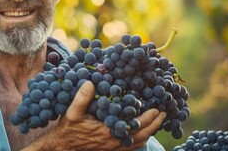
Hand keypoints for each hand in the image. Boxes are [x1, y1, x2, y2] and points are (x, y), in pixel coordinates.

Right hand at [25, 81, 165, 150]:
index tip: (158, 108)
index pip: (135, 126)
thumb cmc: (68, 129)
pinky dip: (141, 139)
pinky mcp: (111, 149)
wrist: (62, 146)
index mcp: (108, 132)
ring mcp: (114, 147)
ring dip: (150, 131)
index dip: (149, 118)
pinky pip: (131, 146)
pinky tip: (143, 131)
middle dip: (155, 124)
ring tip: (158, 120)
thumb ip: (81, 98)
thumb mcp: (71, 112)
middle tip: (165, 112)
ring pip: (138, 142)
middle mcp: (114, 142)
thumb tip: (91, 83)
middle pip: (142, 135)